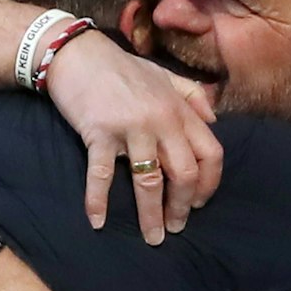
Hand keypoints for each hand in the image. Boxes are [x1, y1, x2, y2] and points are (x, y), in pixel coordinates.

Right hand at [41, 30, 221, 244]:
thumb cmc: (120, 67)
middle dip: (182, 207)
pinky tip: (97, 222)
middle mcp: (161, 120)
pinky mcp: (99, 133)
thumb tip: (214, 120)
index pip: (210, 153)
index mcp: (180, 109)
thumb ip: (192, 95)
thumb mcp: (163, 75)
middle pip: (184, 173)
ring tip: (153, 238)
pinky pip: (101, 175)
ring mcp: (131, 127)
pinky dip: (98, 201)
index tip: (199, 203)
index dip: (209, 184)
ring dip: (151, 214)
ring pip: (149, 181)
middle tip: (175, 228)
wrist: (76, 53)